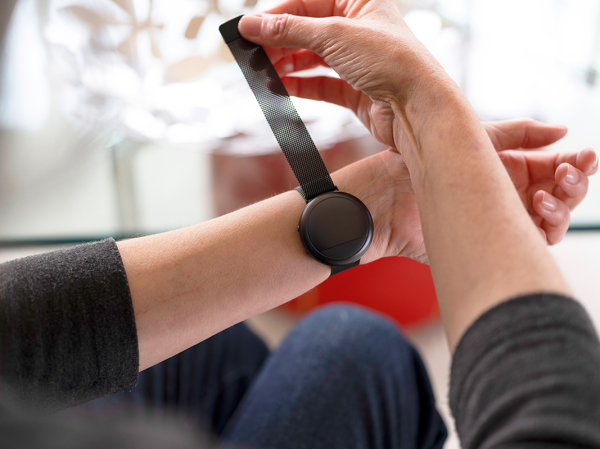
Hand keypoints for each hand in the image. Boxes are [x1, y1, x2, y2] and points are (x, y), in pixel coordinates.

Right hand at [238, 0, 439, 147]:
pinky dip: (299, 85)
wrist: (418, 107)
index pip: (308, 2)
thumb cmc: (392, 60)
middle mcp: (359, 29)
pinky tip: (280, 87)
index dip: (277, 15)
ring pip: (312, 58)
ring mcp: (357, 60)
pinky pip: (320, 84)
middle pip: (308, 30)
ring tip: (263, 72)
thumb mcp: (333, 35)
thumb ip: (289, 30)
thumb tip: (253, 24)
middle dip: (279, 41)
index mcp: (360, 1)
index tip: (249, 28)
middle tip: (252, 53)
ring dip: (286, 64)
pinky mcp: (355, 89)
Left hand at [335, 119, 596, 263]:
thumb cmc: (427, 162)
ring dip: (563, 206)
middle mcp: (512, 195)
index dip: (575, 164)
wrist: (391, 199)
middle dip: (574, 184)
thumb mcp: (476, 137)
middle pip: (562, 194)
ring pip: (553, 219)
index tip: (586, 157)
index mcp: (511, 169)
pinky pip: (533, 241)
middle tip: (572, 173)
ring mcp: (504, 219)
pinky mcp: (494, 242)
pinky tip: (536, 210)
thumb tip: (563, 129)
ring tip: (548, 194)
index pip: (556, 168)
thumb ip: (520, 133)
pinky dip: (545, 228)